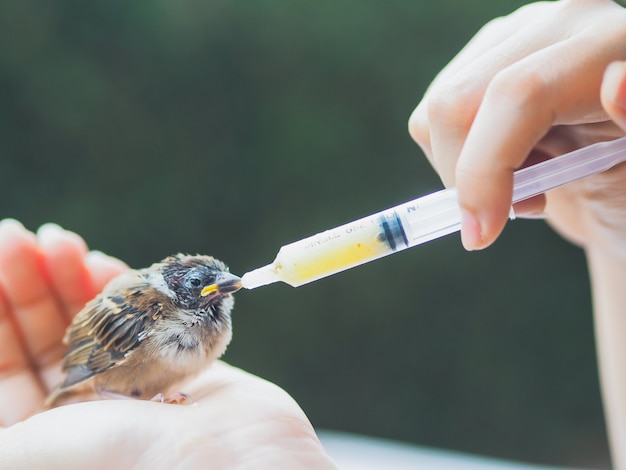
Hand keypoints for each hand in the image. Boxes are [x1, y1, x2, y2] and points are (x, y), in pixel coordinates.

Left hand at [0, 220, 335, 468]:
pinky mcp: (178, 363)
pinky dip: (123, 288)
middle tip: (20, 237)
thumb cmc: (136, 463)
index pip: (3, 365)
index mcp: (48, 432)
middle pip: (43, 337)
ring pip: (91, 322)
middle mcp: (86, 408)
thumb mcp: (38, 452)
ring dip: (70, 279)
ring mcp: (134, 382)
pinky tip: (102, 262)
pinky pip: (142, 319)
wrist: (239, 464)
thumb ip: (6, 442)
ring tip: (60, 242)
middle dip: (29, 286)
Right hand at [408, 0, 625, 253]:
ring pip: (435, 114)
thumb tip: (618, 80)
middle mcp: (552, 26)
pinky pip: (429, 119)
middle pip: (457, 103)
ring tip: (526, 181)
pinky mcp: (479, 60)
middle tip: (510, 212)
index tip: (482, 233)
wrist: (616, 177)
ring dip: (463, 171)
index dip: (487, 168)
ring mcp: (509, 38)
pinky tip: (509, 160)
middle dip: (466, 178)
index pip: (518, 94)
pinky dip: (456, 159)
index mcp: (606, 44)